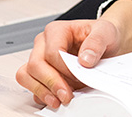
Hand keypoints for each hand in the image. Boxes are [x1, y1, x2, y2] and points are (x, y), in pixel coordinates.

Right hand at [15, 0, 131, 108]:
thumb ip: (96, 42)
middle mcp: (43, 44)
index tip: (78, 77)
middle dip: (51, 83)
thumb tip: (85, 60)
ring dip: (41, 91)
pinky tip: (55, 99)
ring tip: (57, 101)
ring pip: (26, 75)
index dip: (64, 68)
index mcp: (57, 30)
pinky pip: (31, 85)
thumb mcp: (106, 32)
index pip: (52, 52)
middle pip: (36, 65)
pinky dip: (41, 94)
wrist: (105, 43)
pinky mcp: (40, 73)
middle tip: (66, 96)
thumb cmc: (101, 35)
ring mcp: (39, 58)